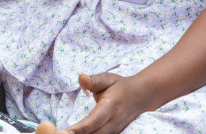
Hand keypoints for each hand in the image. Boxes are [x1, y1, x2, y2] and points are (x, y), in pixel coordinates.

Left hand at [35, 73, 149, 133]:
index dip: (80, 129)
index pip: (94, 121)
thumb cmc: (119, 86)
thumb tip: (81, 77)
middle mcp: (113, 122)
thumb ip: (93, 80)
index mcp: (111, 107)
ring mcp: (115, 131)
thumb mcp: (108, 78)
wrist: (140, 96)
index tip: (65, 132)